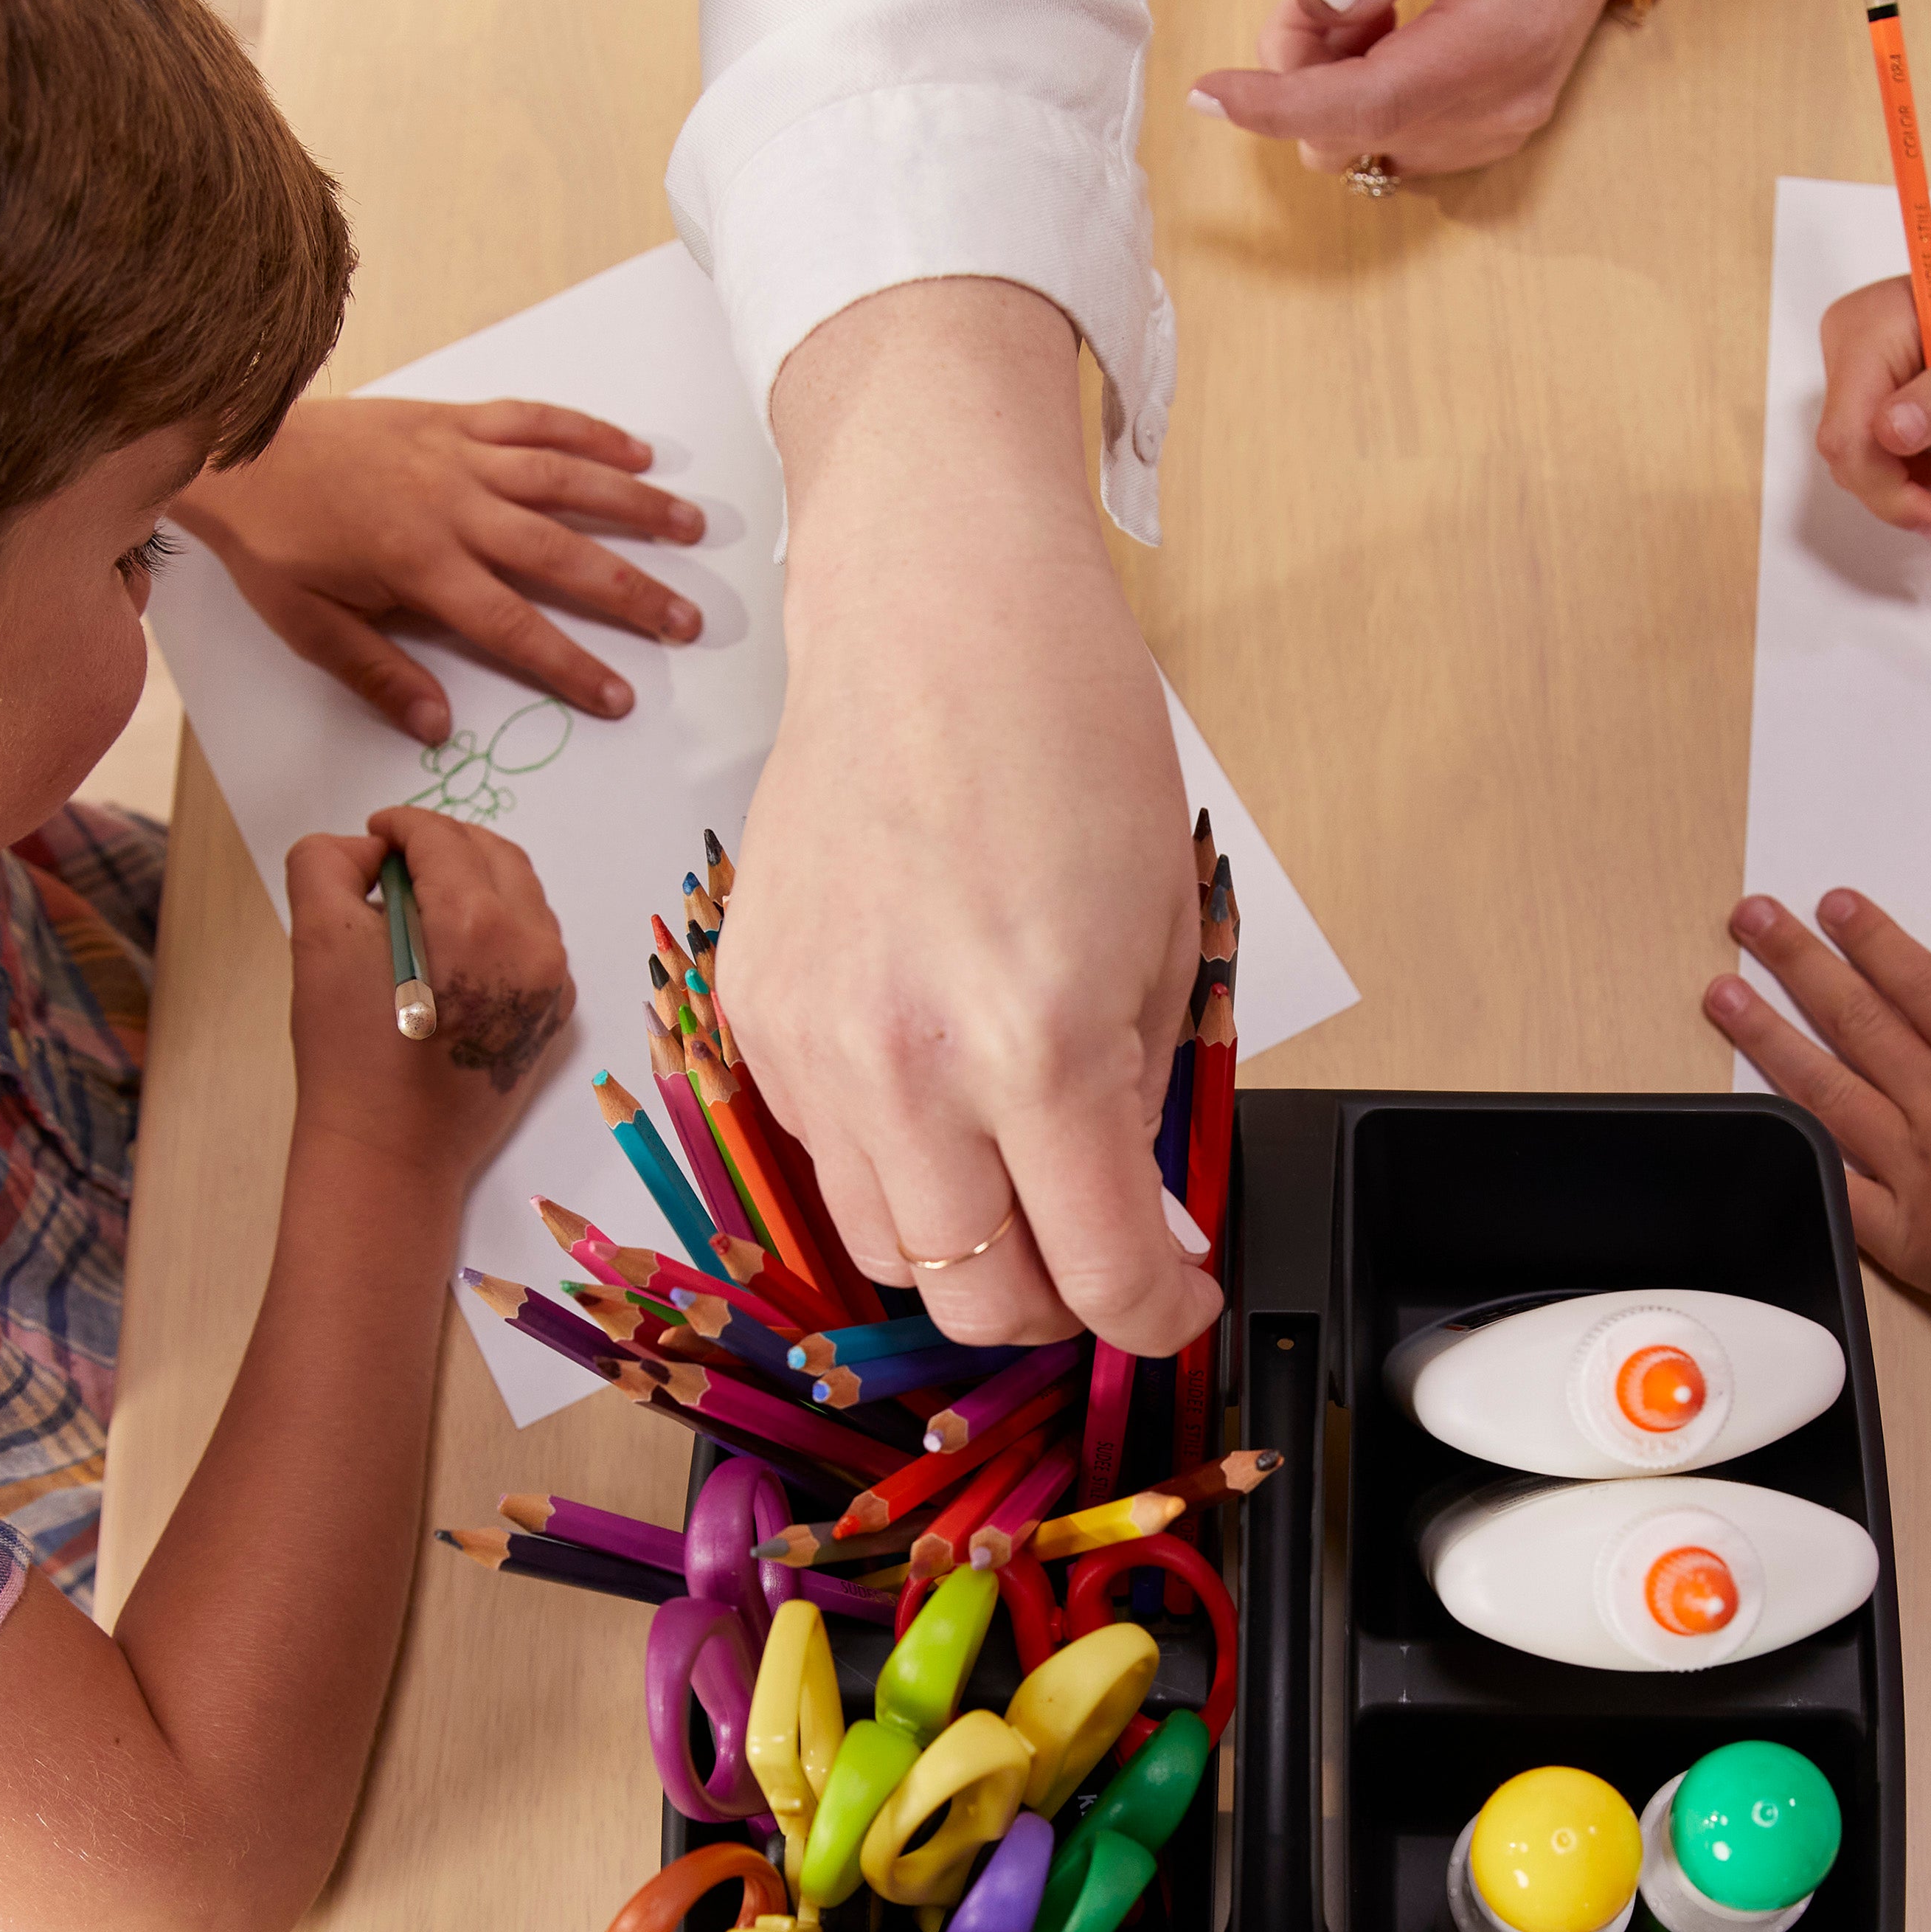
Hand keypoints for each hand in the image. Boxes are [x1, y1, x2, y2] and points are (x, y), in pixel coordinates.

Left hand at [171, 398, 705, 741]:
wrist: (229, 444)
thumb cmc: (271, 539)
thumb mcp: (306, 622)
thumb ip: (376, 672)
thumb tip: (437, 724)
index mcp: (419, 564)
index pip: (513, 627)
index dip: (571, 665)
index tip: (620, 698)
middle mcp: (452, 506)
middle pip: (560, 553)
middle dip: (631, 591)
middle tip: (688, 621)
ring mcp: (457, 455)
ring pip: (563, 478)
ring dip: (633, 501)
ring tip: (691, 527)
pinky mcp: (452, 418)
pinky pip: (532, 419)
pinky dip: (587, 430)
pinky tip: (636, 448)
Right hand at [286, 806, 570, 1183]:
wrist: (393, 1149)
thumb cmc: (350, 1050)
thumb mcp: (317, 939)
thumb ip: (328, 864)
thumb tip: (367, 849)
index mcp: (478, 921)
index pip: (441, 837)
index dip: (399, 825)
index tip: (374, 834)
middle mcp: (533, 945)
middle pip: (493, 854)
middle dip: (441, 843)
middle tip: (394, 859)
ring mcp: (552, 982)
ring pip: (521, 894)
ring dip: (473, 879)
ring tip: (418, 900)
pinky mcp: (555, 1012)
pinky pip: (535, 940)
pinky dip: (497, 922)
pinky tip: (450, 945)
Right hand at [729, 281, 1219, 1363]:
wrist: (933, 615)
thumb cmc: (1071, 740)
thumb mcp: (1160, 936)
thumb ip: (1139, 1100)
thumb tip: (1134, 1221)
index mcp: (1037, 1049)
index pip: (1098, 1274)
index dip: (1155, 1316)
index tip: (1177, 1302)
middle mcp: (907, 1067)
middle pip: (974, 1300)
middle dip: (1057, 1307)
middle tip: (1102, 1257)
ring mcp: (812, 1046)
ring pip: (882, 1250)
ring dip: (965, 1253)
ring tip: (1021, 1186)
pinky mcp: (753, 1009)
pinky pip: (821, 1153)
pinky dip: (891, 1164)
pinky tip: (939, 1093)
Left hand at [1189, 0, 1759, 179]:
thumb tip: (1318, 3)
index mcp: (1501, 37)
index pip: (1371, 100)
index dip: (1281, 103)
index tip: (1210, 91)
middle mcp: (1503, 105)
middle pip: (1353, 130)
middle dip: (1304, 70)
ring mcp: (1497, 131)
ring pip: (1361, 142)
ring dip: (1332, 80)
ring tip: (1371, 2)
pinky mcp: (1484, 137)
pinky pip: (1387, 139)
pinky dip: (1361, 93)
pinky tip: (1389, 33)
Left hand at [1708, 888, 1930, 1508]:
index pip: (1924, 988)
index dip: (1876, 941)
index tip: (1834, 904)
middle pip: (1859, 1023)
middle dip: (1801, 964)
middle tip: (1752, 918)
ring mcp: (1914, 1169)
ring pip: (1828, 1091)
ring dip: (1771, 1038)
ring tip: (1723, 996)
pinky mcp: (1903, 1235)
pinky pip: (1837, 1191)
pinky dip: (1798, 1157)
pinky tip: (1754, 1122)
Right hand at [1817, 138, 1930, 538]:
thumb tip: (1891, 433)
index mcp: (1867, 326)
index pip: (1847, 435)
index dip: (1888, 489)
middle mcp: (1857, 351)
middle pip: (1860, 459)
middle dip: (1925, 489)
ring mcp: (1874, 377)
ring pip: (1886, 469)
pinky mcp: (1896, 398)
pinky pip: (1906, 462)